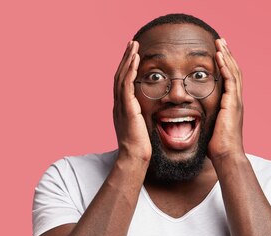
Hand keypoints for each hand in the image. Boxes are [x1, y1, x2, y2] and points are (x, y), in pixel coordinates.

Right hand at [113, 41, 150, 162]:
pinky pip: (126, 85)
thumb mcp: (142, 129)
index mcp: (122, 109)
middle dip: (126, 59)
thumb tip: (152, 116)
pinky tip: (135, 60)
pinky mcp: (126, 108)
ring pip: (121, 77)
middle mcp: (118, 105)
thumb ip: (144, 119)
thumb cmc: (141, 148)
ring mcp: (121, 106)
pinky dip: (130, 71)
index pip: (123, 83)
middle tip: (132, 44)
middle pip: (119, 76)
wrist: (134, 158)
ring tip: (133, 46)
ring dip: (127, 60)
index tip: (133, 56)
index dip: (127, 68)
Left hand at [209, 38, 244, 160]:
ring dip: (226, 56)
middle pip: (233, 71)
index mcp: (230, 104)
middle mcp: (235, 100)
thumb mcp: (209, 127)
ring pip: (233, 71)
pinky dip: (225, 67)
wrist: (225, 155)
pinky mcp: (232, 103)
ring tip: (220, 43)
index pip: (229, 79)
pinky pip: (230, 80)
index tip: (217, 53)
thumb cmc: (216, 146)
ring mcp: (236, 101)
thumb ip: (204, 118)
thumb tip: (191, 117)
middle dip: (227, 55)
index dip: (224, 65)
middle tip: (220, 41)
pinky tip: (219, 57)